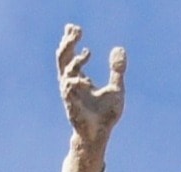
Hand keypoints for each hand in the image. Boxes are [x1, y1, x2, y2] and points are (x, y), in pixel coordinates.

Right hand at [56, 25, 124, 140]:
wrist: (101, 135)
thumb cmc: (106, 115)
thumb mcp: (116, 88)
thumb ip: (116, 70)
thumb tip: (119, 49)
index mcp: (80, 80)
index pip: (70, 55)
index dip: (70, 40)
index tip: (76, 28)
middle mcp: (72, 84)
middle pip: (62, 58)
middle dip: (67, 43)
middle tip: (76, 30)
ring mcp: (69, 94)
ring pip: (63, 71)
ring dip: (73, 59)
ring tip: (86, 52)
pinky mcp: (71, 105)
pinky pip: (67, 89)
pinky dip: (76, 81)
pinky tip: (86, 80)